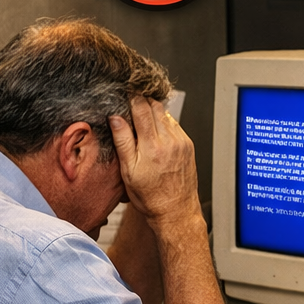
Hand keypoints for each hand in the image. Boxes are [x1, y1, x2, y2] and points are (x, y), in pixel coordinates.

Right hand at [109, 96, 199, 223]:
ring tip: (140, 116)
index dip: (132, 98)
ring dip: (153, 111)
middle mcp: (170, 141)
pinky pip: (174, 125)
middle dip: (142, 101)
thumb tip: (115, 117)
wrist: (176, 210)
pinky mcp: (188, 145)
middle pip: (155, 107)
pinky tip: (154, 131)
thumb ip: (122, 141)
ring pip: (166, 114)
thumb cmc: (150, 196)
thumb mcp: (128, 171)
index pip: (142, 109)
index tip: (124, 93)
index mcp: (152, 146)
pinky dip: (163, 122)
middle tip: (130, 101)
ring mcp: (181, 142)